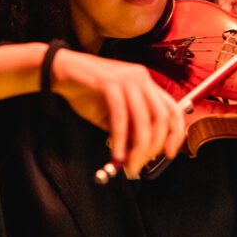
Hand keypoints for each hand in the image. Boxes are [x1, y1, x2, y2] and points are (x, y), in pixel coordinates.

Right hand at [51, 49, 185, 177]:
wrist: (60, 72)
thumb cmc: (86, 93)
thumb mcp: (112, 114)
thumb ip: (130, 128)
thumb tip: (142, 152)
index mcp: (145, 82)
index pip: (172, 108)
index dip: (175, 133)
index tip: (169, 154)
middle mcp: (140, 77)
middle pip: (161, 116)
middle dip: (154, 145)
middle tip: (142, 164)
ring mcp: (126, 78)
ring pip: (143, 119)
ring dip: (138, 147)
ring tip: (129, 164)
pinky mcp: (109, 82)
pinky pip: (120, 117)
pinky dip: (120, 139)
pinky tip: (117, 153)